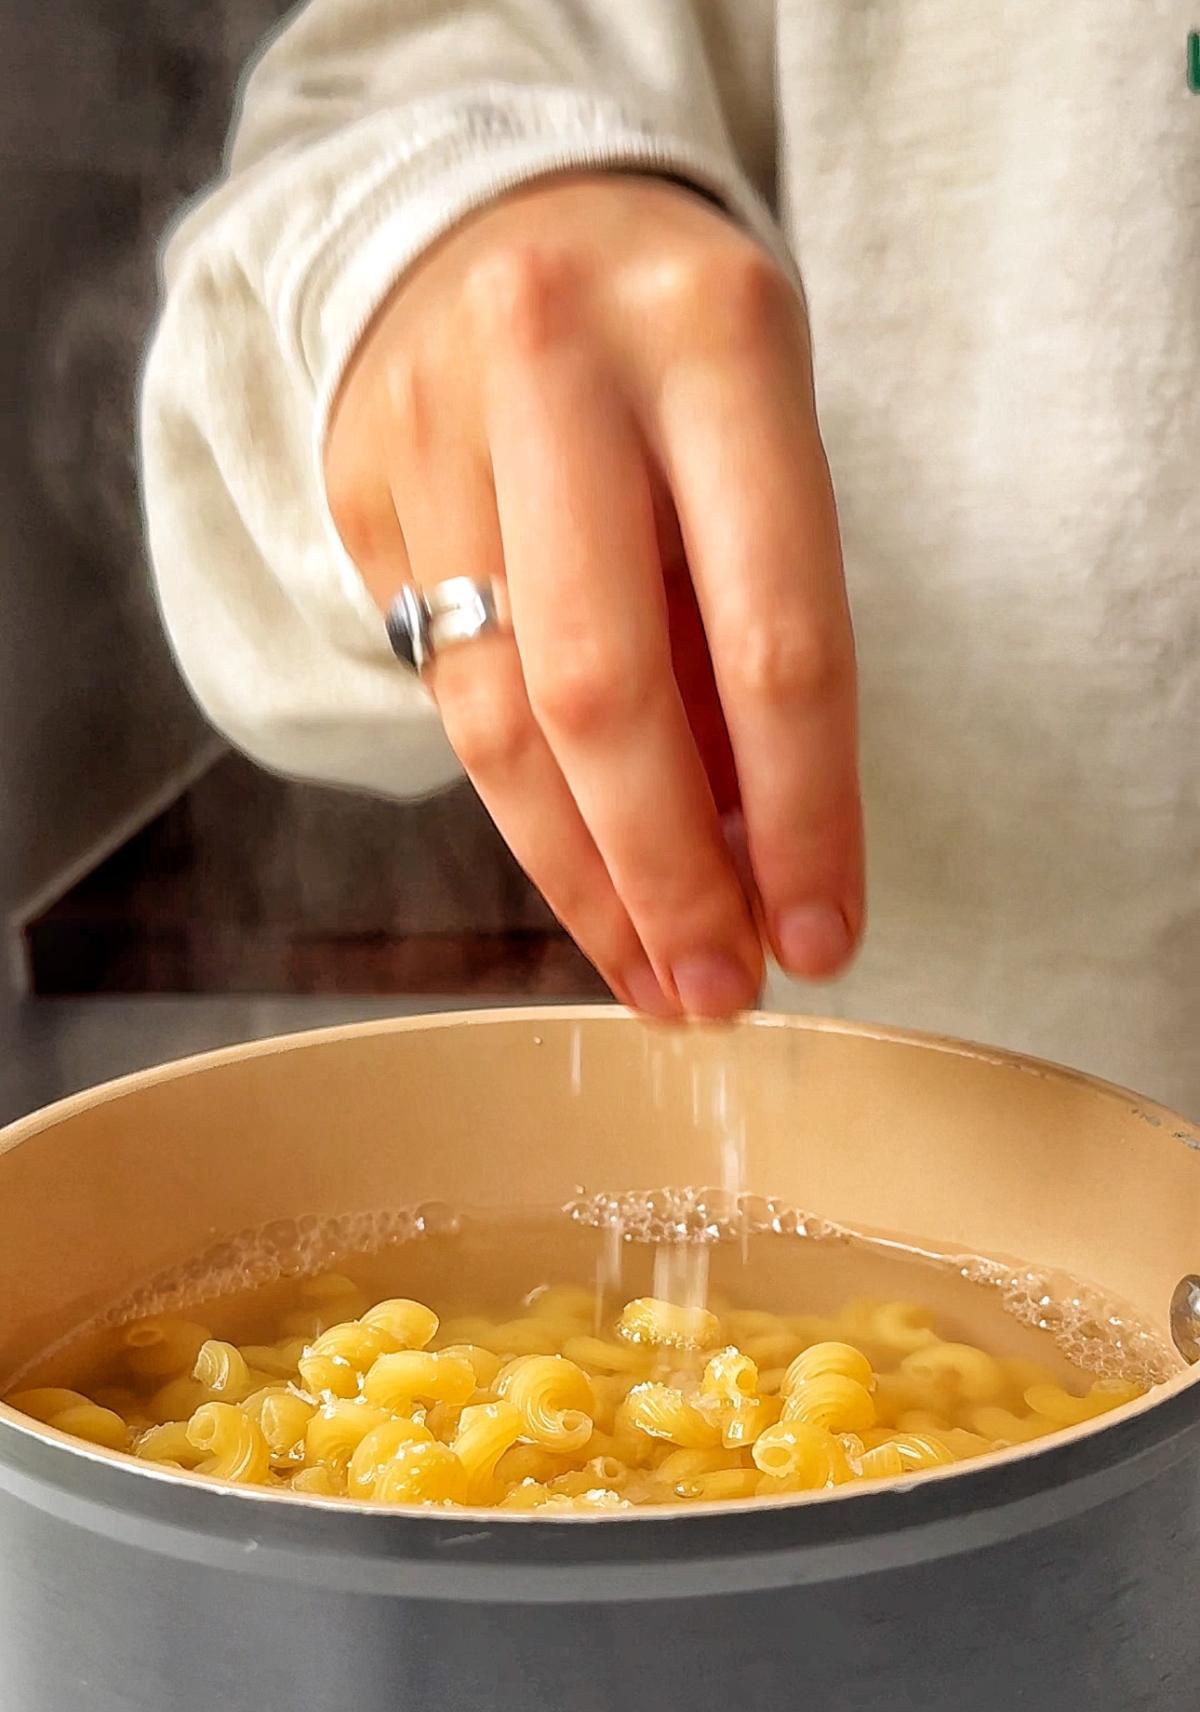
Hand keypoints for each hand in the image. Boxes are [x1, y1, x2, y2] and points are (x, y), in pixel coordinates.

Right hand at [325, 174, 862, 1018]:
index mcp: (713, 344)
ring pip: (498, 721)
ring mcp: (435, 431)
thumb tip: (757, 862)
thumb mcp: (760, 440)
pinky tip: (581, 880)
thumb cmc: (669, 356)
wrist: (493, 223)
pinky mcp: (358, 493)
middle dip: (667, 879)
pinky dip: (524, 813)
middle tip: (716, 994)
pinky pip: (447, 698)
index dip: (800, 815)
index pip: (772, 634)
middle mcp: (557, 372)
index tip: (819, 935)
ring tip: (649, 974)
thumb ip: (755, 632)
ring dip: (582, 880)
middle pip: (604, 696)